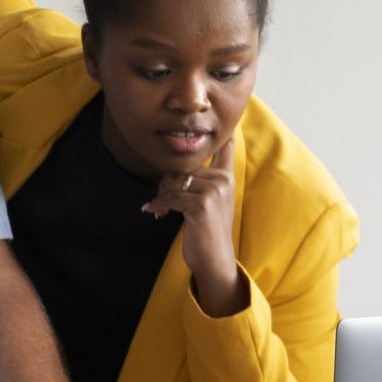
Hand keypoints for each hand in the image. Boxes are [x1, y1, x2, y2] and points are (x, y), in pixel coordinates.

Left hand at [143, 140, 245, 316]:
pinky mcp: (202, 204)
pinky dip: (159, 205)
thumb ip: (198, 183)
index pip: (225, 150)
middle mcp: (223, 181)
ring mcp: (214, 191)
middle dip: (167, 183)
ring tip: (160, 210)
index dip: (223, 135)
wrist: (214, 260)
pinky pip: (170, 197)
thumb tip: (171, 173)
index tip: (226, 122)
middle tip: (162, 202)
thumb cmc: (206, 231)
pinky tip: (155, 213)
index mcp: (226, 178)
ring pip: (175, 181)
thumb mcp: (206, 203)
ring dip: (162, 196)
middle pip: (183, 168)